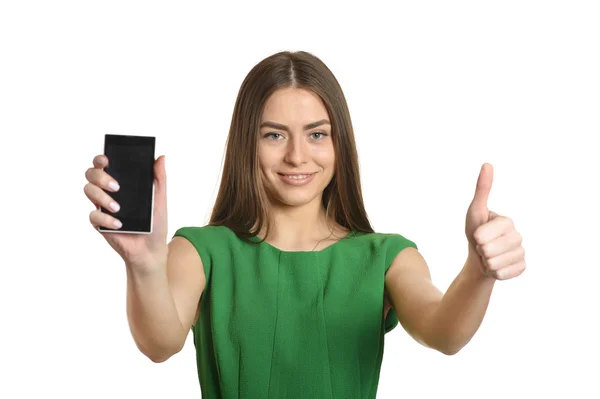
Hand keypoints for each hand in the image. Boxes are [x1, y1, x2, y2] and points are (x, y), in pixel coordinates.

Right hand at [84, 154, 168, 271]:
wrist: (151, 249)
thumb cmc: (156, 223)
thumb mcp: (160, 199)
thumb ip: (159, 179)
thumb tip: (161, 157)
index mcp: (122, 183)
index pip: (105, 165)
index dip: (101, 159)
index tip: (106, 159)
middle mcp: (109, 192)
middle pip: (92, 175)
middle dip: (100, 177)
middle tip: (117, 186)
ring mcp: (102, 207)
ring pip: (89, 191)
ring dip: (102, 197)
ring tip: (119, 208)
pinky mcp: (100, 224)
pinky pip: (93, 216)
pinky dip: (105, 219)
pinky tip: (119, 224)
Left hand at [465, 163, 525, 279]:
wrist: (479, 256)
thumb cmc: (476, 230)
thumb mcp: (475, 211)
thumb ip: (482, 189)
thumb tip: (487, 164)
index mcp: (507, 222)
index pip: (484, 235)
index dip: (476, 238)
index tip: (477, 235)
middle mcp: (518, 236)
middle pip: (489, 250)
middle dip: (480, 251)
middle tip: (482, 247)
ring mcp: (521, 253)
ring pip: (495, 264)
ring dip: (486, 262)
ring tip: (488, 256)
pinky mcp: (521, 268)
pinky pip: (503, 274)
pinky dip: (494, 273)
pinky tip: (496, 266)